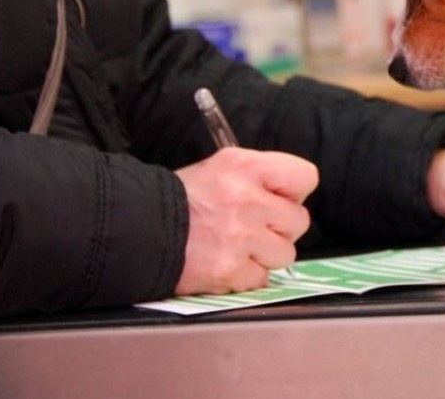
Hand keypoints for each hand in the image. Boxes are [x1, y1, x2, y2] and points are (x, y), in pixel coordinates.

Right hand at [174, 147, 317, 294]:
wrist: (139, 229)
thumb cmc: (184, 199)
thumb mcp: (223, 168)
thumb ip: (262, 178)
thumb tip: (295, 197)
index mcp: (245, 166)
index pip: (305, 177)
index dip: (294, 192)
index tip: (278, 199)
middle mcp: (246, 199)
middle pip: (299, 221)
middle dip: (279, 228)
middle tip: (253, 226)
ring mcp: (239, 237)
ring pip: (285, 254)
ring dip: (265, 254)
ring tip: (237, 245)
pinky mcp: (229, 269)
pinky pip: (261, 278)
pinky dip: (246, 276)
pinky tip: (226, 262)